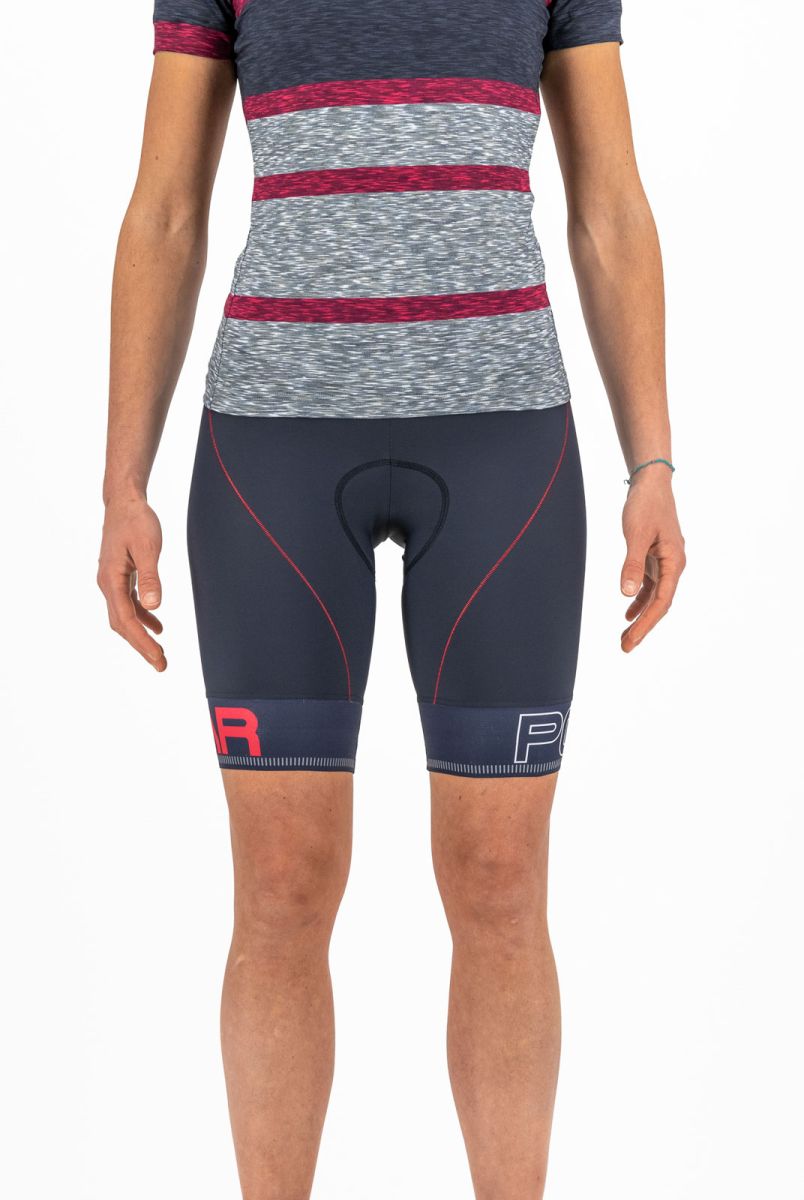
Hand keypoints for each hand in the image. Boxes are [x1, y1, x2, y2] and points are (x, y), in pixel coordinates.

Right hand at [97, 496, 166, 670]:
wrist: (124, 501)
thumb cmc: (136, 520)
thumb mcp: (147, 547)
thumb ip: (151, 577)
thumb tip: (154, 607)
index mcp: (111, 580)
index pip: (126, 620)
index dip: (142, 642)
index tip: (159, 658)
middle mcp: (107, 584)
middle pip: (122, 625)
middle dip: (141, 646)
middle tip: (161, 665)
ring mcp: (112, 581)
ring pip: (124, 617)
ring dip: (141, 636)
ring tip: (159, 653)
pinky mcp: (120, 577)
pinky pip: (128, 605)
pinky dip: (142, 618)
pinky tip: (157, 627)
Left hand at [620, 471, 684, 651]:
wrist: (651, 483)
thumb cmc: (645, 506)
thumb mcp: (636, 535)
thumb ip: (632, 564)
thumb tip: (626, 594)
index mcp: (675, 562)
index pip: (662, 602)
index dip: (646, 624)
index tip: (631, 641)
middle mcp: (674, 566)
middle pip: (660, 604)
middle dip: (643, 627)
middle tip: (625, 648)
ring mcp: (665, 563)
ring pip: (654, 598)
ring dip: (641, 617)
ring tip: (625, 638)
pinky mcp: (655, 558)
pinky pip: (649, 586)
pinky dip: (639, 600)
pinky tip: (627, 614)